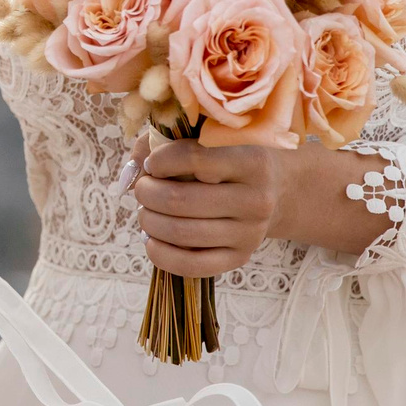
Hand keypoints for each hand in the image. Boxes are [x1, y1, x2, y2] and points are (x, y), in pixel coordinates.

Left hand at [127, 138, 285, 277]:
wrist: (276, 191)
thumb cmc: (230, 158)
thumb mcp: (209, 139)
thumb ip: (165, 143)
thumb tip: (130, 173)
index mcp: (252, 161)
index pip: (194, 158)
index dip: (160, 160)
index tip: (152, 163)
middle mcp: (256, 200)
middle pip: (180, 200)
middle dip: (147, 192)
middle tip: (142, 188)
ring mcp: (250, 234)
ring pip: (181, 233)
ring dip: (149, 221)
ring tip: (146, 210)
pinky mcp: (240, 259)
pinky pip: (191, 265)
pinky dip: (160, 254)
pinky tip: (151, 239)